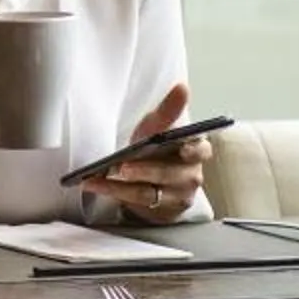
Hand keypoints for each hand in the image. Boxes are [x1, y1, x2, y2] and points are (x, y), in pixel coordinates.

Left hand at [82, 81, 212, 223]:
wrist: (147, 175)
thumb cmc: (156, 146)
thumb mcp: (158, 125)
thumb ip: (169, 109)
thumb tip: (182, 87)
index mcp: (196, 151)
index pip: (201, 150)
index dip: (194, 151)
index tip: (183, 149)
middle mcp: (191, 176)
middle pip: (170, 175)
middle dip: (145, 170)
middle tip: (122, 166)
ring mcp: (178, 196)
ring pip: (150, 192)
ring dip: (121, 186)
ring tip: (99, 178)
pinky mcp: (162, 211)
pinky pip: (137, 204)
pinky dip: (114, 194)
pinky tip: (96, 185)